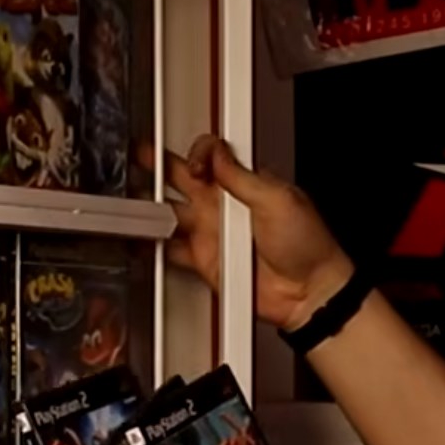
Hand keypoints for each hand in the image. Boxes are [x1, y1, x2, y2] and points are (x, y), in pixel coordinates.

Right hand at [149, 136, 354, 330]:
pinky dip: (156, 244)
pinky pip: (172, 250)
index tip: (195, 162)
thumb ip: (241, 176)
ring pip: (171, 212)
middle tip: (140, 155)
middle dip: (159, 165)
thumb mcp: (278, 199)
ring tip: (135, 201)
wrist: (308, 291)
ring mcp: (212, 234)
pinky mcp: (204, 261)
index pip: (210, 156)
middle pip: (183, 178)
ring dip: (152, 206)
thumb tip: (217, 154)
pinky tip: (145, 237)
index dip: (197, 153)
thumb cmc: (307, 245)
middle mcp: (224, 206)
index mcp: (244, 183)